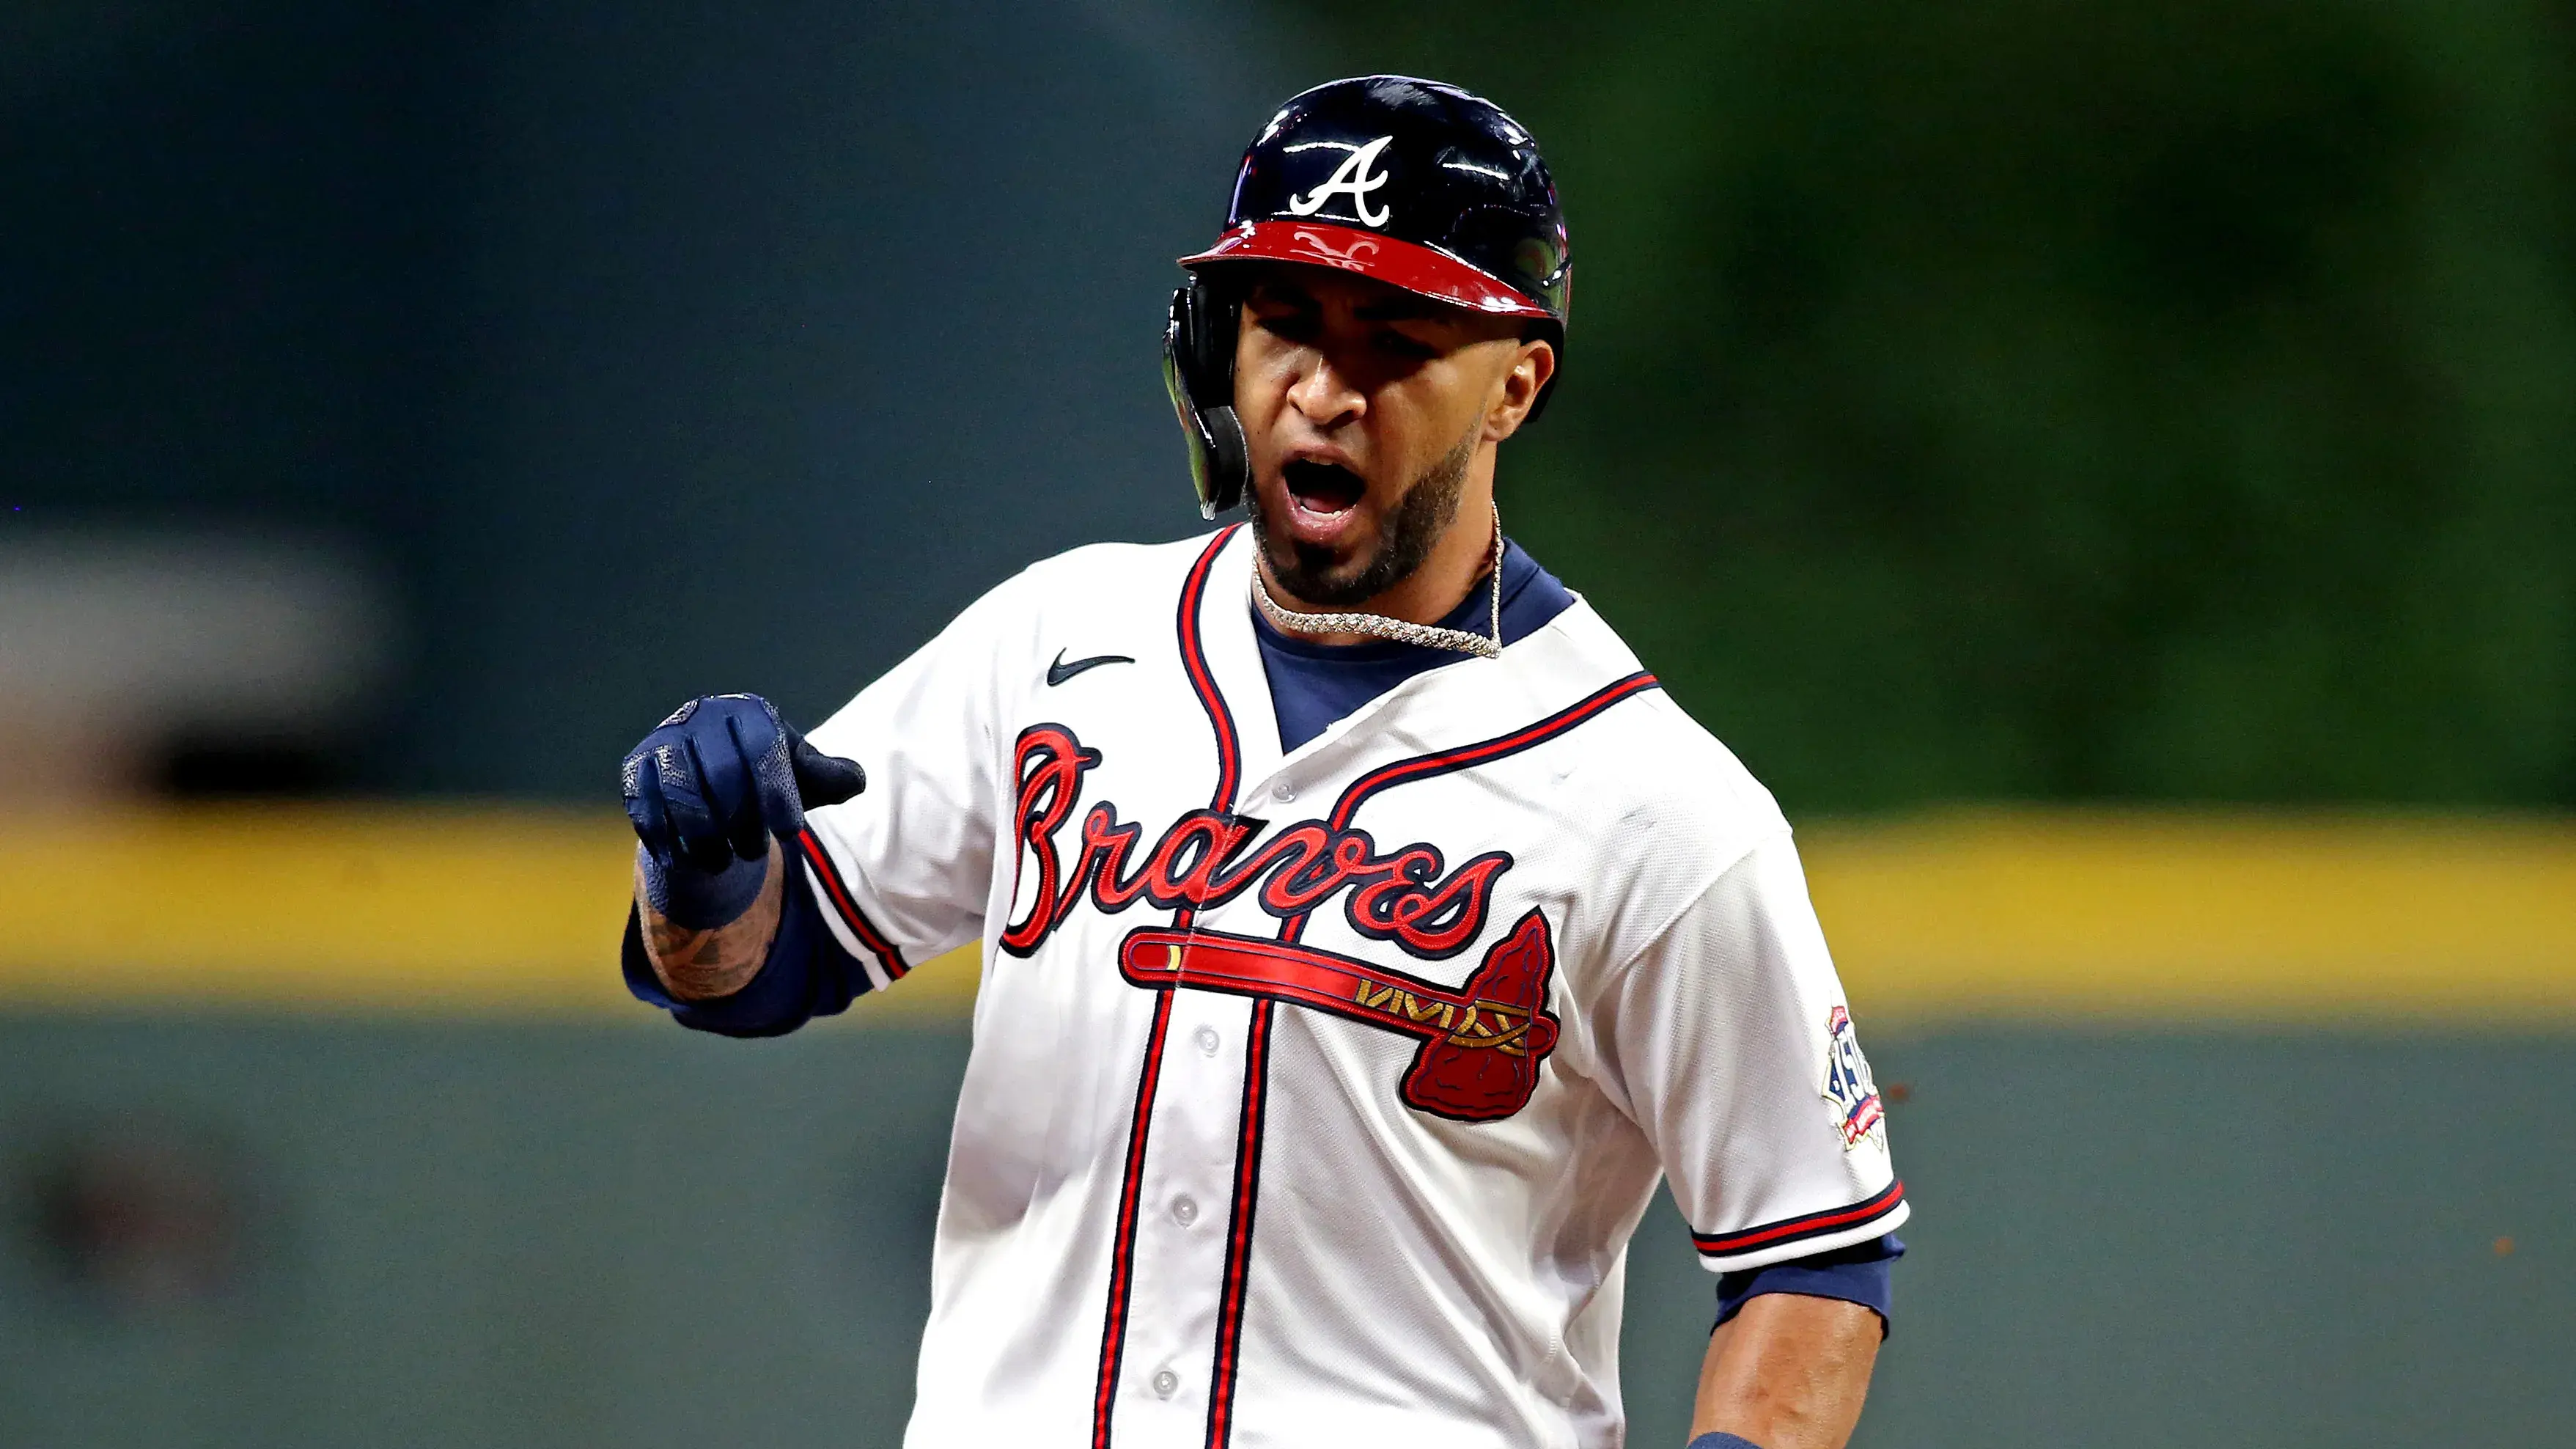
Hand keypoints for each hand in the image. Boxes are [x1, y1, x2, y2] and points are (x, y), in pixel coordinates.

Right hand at [621, 694, 865, 874]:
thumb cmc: (765, 780)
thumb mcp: (802, 779)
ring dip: (705, 837)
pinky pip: (646, 806)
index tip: (790, 832)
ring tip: (723, 862)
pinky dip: (666, 839)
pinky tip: (686, 860)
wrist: (709, 788)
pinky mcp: (635, 768)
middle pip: (721, 773)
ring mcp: (665, 739)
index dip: (778, 793)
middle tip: (755, 851)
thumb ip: (829, 778)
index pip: (763, 749)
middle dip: (742, 821)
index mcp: (749, 713)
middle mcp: (703, 716)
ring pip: (681, 793)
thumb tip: (854, 780)